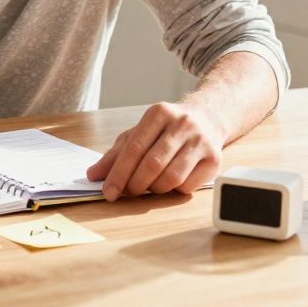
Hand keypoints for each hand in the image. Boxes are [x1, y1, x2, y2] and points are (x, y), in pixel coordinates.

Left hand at [85, 102, 224, 200]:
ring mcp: (201, 141)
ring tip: (150, 185)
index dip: (118, 174)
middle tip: (129, 192)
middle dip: (135, 185)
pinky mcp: (215, 159)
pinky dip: (174, 191)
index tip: (108, 192)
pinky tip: (171, 182)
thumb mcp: (139, 134)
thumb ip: (115, 154)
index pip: (133, 149)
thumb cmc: (166, 130)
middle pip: (152, 165)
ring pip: (171, 178)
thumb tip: (93, 174)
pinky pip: (189, 186)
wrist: (208, 118)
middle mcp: (181, 124)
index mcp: (158, 113)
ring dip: (155, 189)